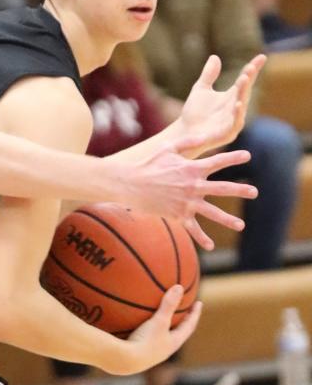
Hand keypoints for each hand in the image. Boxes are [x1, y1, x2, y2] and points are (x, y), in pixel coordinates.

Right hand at [116, 141, 256, 250]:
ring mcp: (186, 202)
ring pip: (212, 212)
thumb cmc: (147, 164)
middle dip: (240, 190)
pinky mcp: (176, 215)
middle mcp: (192, 185)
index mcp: (191, 168)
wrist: (129, 183)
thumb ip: (188, 142)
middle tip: (254, 192)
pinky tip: (210, 246)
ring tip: (240, 225)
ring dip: (228, 219)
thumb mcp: (167, 148)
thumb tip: (205, 138)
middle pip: (222, 188)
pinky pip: (192, 228)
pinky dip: (201, 238)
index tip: (248, 156)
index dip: (234, 158)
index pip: (218, 161)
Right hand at [119, 285, 201, 374]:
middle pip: (177, 333)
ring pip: (162, 338)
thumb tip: (179, 287)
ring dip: (164, 328)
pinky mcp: (138, 356)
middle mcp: (164, 350)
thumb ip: (169, 304)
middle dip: (181, 321)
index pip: (189, 326)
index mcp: (174, 343)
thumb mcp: (159, 321)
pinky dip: (146, 330)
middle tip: (184, 310)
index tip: (198, 303)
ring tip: (162, 317)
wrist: (124, 362)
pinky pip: (146, 339)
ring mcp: (151, 355)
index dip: (194, 314)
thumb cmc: (145, 341)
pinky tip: (135, 324)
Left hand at [178, 53, 265, 154]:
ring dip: (243, 94)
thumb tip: (214, 57)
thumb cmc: (194, 113)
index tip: (261, 57)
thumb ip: (208, 75)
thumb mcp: (201, 89)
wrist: (184, 133)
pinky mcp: (227, 135)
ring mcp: (232, 122)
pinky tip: (237, 104)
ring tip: (244, 80)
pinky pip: (234, 124)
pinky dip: (237, 115)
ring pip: (241, 107)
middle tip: (250, 68)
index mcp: (231, 96)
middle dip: (247, 81)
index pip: (245, 80)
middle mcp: (235, 108)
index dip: (253, 69)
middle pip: (243, 92)